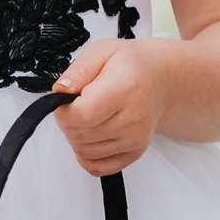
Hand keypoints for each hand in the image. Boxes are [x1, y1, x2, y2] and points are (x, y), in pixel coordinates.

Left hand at [53, 36, 164, 175]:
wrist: (159, 80)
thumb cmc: (129, 66)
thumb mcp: (100, 52)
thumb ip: (78, 71)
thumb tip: (60, 91)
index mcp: (125, 90)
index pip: (81, 115)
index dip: (63, 110)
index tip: (65, 100)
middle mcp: (133, 119)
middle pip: (80, 135)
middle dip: (67, 121)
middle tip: (76, 105)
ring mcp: (135, 139)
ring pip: (84, 152)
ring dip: (76, 136)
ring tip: (87, 116)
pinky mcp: (133, 153)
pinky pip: (98, 167)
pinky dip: (86, 155)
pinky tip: (91, 136)